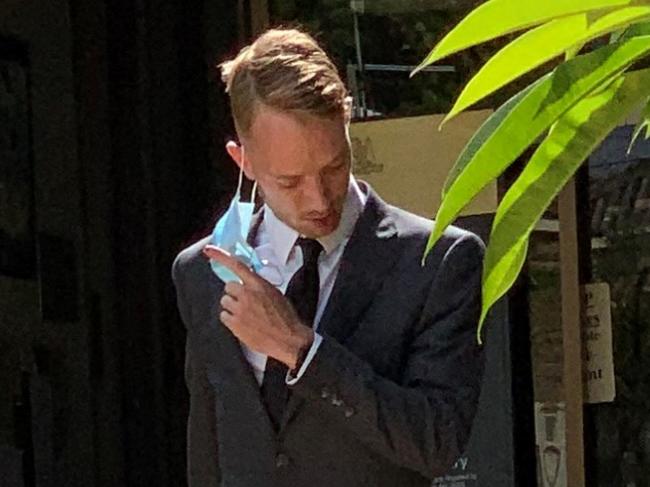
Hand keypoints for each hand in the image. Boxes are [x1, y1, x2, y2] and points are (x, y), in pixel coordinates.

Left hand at [202, 245, 313, 369]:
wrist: (288, 339)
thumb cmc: (285, 317)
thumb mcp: (275, 294)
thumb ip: (259, 286)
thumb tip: (247, 283)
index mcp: (259, 285)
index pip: (237, 265)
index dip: (220, 256)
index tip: (208, 250)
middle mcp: (247, 295)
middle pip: (228, 287)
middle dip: (235, 294)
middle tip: (245, 302)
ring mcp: (240, 310)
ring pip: (225, 302)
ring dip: (232, 307)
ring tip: (246, 315)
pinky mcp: (235, 324)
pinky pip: (224, 316)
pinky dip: (230, 320)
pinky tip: (243, 324)